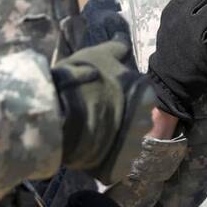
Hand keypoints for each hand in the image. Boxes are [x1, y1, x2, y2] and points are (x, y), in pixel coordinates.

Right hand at [51, 40, 157, 184]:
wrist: (61, 112)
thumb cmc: (82, 78)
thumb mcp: (99, 54)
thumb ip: (116, 48)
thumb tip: (123, 39)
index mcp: (146, 94)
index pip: (144, 96)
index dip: (125, 95)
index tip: (110, 95)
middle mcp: (146, 121)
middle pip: (137, 120)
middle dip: (123, 118)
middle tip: (101, 113)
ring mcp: (133, 146)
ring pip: (127, 143)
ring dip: (115, 139)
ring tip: (93, 133)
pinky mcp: (119, 167)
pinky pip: (116, 164)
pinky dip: (106, 159)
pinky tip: (92, 150)